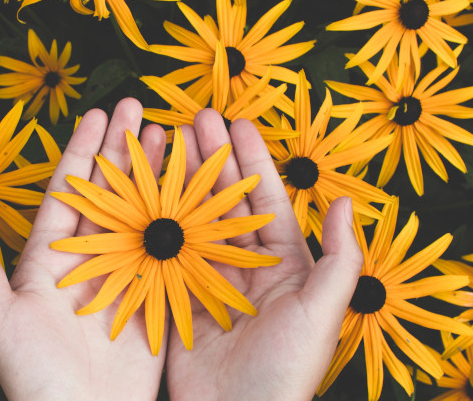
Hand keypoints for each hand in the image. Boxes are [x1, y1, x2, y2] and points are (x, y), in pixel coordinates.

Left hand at [0, 98, 167, 400]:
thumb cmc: (34, 374)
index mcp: (50, 256)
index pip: (69, 190)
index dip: (83, 151)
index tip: (97, 114)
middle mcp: (90, 258)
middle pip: (109, 192)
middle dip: (123, 149)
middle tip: (140, 109)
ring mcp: (126, 273)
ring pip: (142, 211)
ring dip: (154, 173)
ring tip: (169, 136)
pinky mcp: (155, 294)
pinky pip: (169, 247)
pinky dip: (181, 217)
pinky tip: (192, 188)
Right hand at [164, 110, 362, 400]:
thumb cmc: (286, 368)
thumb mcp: (322, 312)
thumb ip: (339, 257)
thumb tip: (345, 202)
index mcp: (282, 263)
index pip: (264, 199)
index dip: (251, 160)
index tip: (236, 123)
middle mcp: (243, 264)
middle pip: (224, 200)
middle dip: (210, 158)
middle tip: (193, 120)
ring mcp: (207, 277)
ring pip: (192, 218)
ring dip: (181, 180)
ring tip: (166, 143)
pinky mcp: (177, 295)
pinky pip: (166, 250)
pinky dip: (156, 219)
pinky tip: (145, 191)